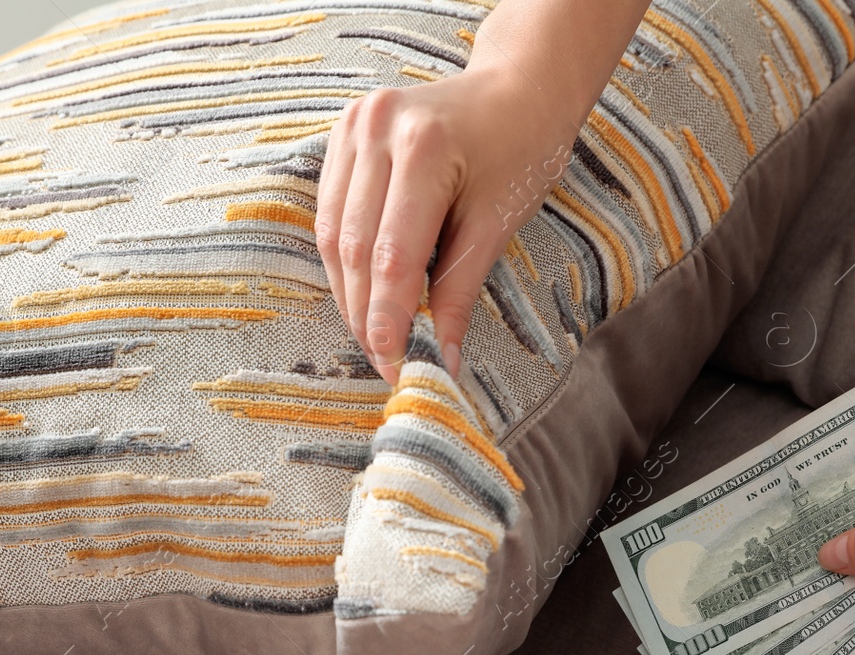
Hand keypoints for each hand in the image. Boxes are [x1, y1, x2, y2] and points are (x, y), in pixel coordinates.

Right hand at [316, 70, 576, 382]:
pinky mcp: (343, 133)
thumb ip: (461, 291)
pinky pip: (332, 211)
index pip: (392, 256)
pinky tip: (364, 292)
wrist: (518, 88)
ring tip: (374, 336)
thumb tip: (443, 358)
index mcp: (424, 148)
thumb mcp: (498, 223)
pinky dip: (346, 259)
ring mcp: (353, 126)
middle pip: (356, 248)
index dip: (389, 320)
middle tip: (386, 362)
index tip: (397, 367)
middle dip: (367, 315)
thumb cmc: (522, 149)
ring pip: (334, 234)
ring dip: (350, 293)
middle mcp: (377, 130)